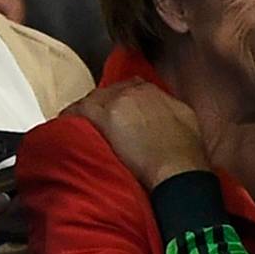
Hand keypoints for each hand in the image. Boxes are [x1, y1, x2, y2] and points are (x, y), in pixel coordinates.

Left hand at [65, 79, 208, 190]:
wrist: (177, 167)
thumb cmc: (186, 150)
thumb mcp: (185, 118)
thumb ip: (168, 108)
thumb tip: (160, 110)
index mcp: (154, 91)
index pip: (132, 86)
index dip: (124, 98)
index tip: (122, 110)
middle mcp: (134, 91)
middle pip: (110, 91)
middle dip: (104, 103)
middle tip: (101, 119)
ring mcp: (118, 102)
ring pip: (93, 99)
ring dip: (89, 110)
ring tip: (82, 122)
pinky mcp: (104, 117)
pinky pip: (79, 111)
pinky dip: (72, 116)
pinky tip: (67, 123)